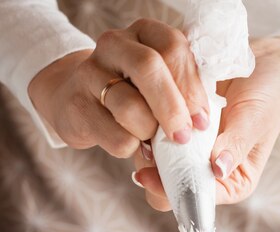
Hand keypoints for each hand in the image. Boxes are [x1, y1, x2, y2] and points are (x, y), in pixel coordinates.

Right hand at [28, 19, 208, 156]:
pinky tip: (130, 145)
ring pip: (130, 107)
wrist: (76, 101)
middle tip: (182, 137)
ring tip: (149, 141)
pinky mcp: (77, 106)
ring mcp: (91, 72)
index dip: (192, 89)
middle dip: (171, 109)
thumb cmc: (132, 97)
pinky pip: (116, 137)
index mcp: (145, 34)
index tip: (202, 122)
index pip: (174, 48)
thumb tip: (203, 129)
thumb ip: (182, 96)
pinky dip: (130, 148)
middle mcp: (115, 45)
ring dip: (148, 133)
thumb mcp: (161, 87)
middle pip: (148, 68)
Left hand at [134, 37, 279, 209]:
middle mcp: (205, 172)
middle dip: (153, 167)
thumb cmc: (270, 96)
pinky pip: (153, 130)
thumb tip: (218, 169)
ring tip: (144, 118)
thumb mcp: (256, 119)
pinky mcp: (177, 127)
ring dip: (145, 141)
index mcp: (229, 184)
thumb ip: (235, 145)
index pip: (195, 200)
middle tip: (143, 143)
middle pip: (168, 184)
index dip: (169, 191)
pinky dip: (147, 119)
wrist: (268, 60)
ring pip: (155, 158)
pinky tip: (146, 102)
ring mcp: (189, 150)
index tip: (149, 175)